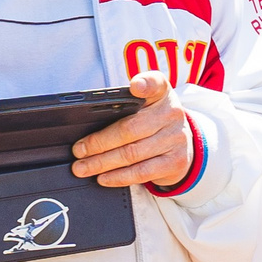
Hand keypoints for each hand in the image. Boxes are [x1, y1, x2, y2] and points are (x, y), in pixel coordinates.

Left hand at [71, 71, 194, 190]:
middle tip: (78, 151)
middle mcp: (171, 113)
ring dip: (102, 163)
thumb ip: (123, 104)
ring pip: (132, 154)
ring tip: (83, 167)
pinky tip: (103, 177)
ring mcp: (176, 138)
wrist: (183, 144)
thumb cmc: (154, 121)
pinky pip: (141, 172)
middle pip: (130, 129)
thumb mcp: (146, 104)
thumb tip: (86, 123)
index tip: (134, 87)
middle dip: (99, 142)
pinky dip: (118, 177)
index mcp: (161, 93)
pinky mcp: (175, 161)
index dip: (145, 84)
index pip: (155, 83)